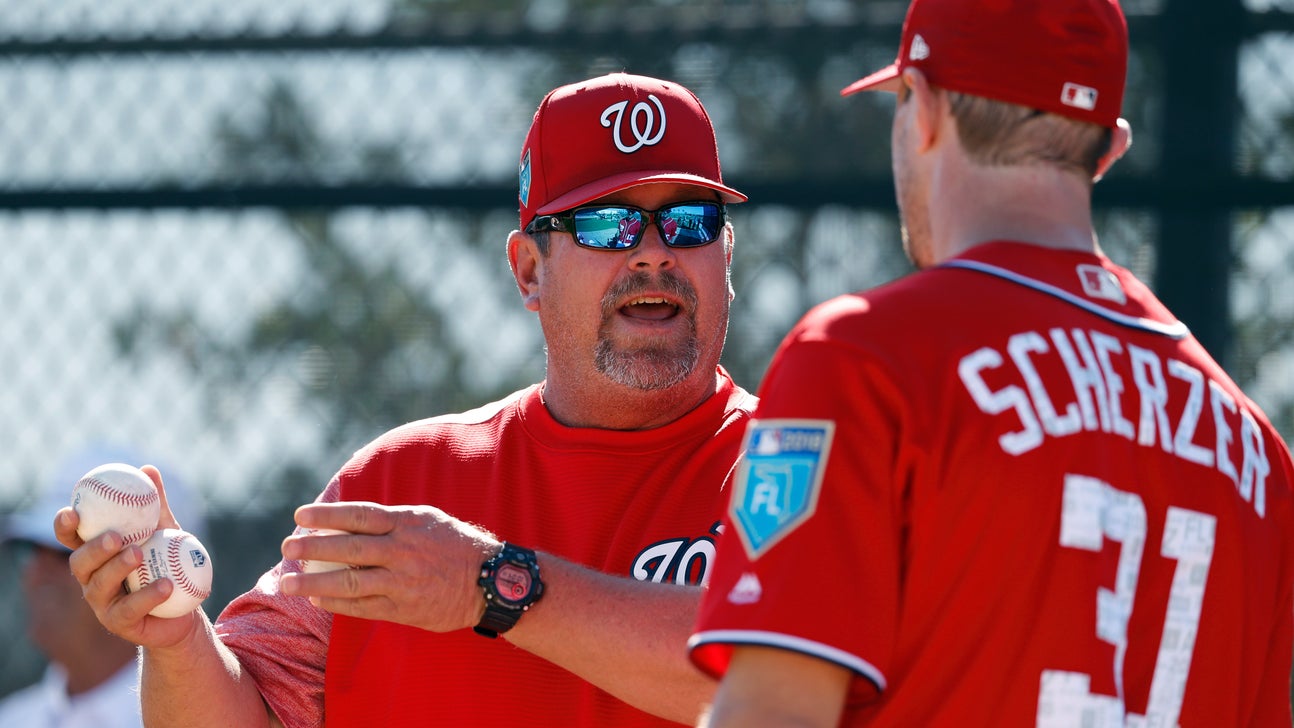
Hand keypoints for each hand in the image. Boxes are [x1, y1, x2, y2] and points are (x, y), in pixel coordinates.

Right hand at [53, 465, 203, 647]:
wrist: (184, 607)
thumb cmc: (166, 563)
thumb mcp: (165, 531)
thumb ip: (155, 505)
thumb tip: (148, 469)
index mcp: (96, 554)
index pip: (72, 539)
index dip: (65, 527)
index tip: (72, 512)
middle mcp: (92, 579)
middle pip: (80, 563)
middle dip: (93, 548)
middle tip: (114, 536)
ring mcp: (103, 604)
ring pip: (100, 585)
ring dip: (118, 568)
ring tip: (138, 553)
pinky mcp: (120, 624)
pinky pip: (130, 608)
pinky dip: (148, 595)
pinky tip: (166, 584)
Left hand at [279, 501, 499, 632]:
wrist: (489, 582)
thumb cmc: (454, 545)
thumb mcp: (426, 520)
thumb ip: (390, 521)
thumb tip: (346, 520)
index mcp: (408, 524)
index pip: (360, 516)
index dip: (327, 515)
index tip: (300, 516)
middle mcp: (404, 551)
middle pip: (349, 549)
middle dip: (313, 548)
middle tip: (287, 548)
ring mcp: (403, 583)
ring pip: (351, 583)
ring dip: (315, 583)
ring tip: (288, 583)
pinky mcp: (405, 610)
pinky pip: (363, 608)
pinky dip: (337, 604)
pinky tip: (318, 600)